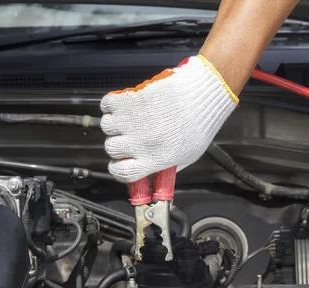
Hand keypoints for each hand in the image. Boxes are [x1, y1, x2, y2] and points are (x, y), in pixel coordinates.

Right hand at [100, 55, 237, 182]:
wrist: (202, 93)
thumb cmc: (201, 122)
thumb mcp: (189, 155)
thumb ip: (169, 166)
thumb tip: (159, 173)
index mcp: (154, 159)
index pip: (122, 173)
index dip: (118, 168)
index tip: (120, 163)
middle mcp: (140, 142)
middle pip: (111, 148)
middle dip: (118, 143)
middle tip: (129, 136)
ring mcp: (132, 121)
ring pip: (106, 126)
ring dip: (114, 123)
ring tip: (128, 118)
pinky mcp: (130, 100)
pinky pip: (107, 104)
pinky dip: (111, 104)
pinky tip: (124, 104)